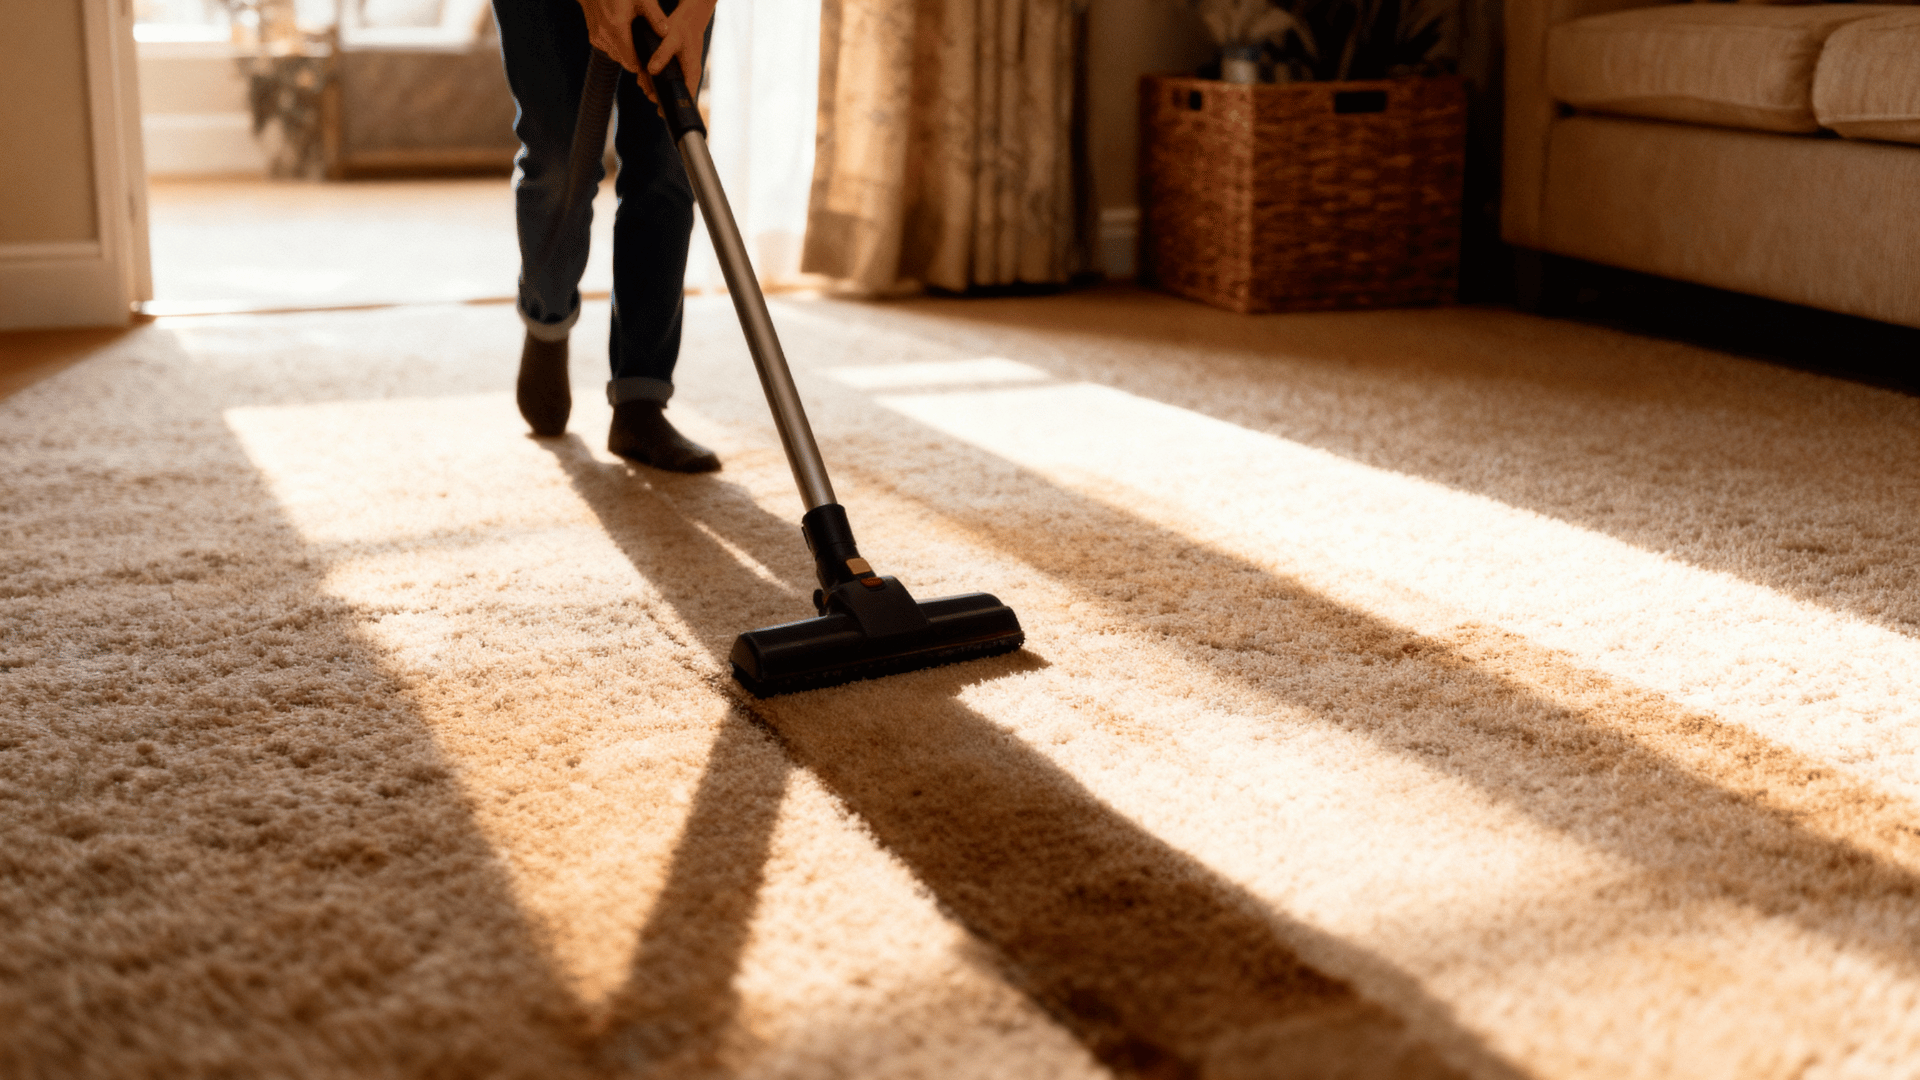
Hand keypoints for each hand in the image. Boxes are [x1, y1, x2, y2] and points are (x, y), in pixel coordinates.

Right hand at [575, 0, 715, 104]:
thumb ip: (655, 17)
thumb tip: (667, 33)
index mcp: (617, 29)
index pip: (631, 63)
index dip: (643, 67)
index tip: (653, 65)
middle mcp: (604, 36)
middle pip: (625, 62)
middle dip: (636, 60)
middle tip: (649, 54)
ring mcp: (597, 38)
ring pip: (616, 57)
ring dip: (627, 54)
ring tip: (638, 44)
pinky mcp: (593, 37)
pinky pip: (609, 50)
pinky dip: (618, 47)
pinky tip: (626, 37)